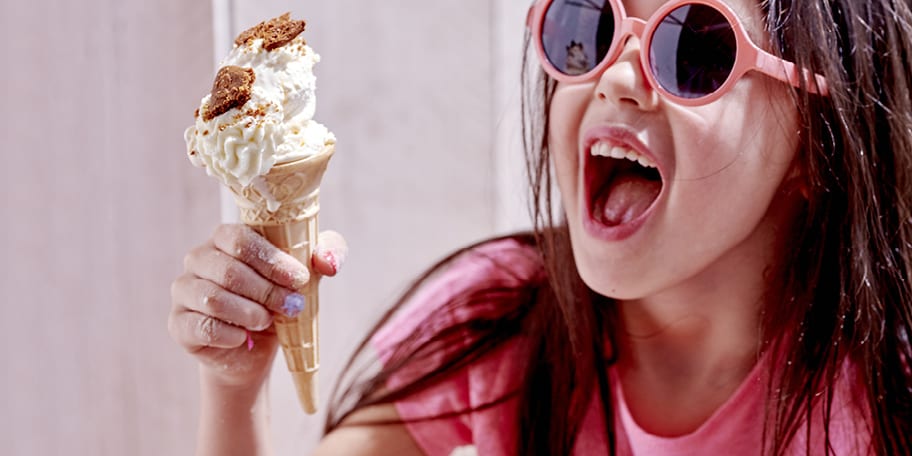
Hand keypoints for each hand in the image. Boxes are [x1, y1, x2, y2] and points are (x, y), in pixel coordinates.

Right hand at [168, 224, 346, 390]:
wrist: (254, 348)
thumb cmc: (277, 300)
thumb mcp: (306, 276)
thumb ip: (326, 255)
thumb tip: (327, 261)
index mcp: (225, 238)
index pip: (239, 238)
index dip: (272, 260)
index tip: (299, 279)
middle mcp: (198, 259)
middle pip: (228, 270)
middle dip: (267, 291)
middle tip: (291, 305)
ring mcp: (184, 291)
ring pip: (214, 299)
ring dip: (250, 313)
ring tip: (266, 321)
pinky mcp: (178, 323)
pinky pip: (203, 327)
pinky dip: (231, 335)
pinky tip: (244, 337)